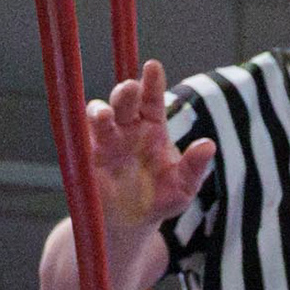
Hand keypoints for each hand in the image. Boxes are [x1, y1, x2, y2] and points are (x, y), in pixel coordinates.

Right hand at [83, 59, 216, 240]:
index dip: (152, 82)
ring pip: (99, 117)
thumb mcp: (184, 187)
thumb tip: (209, 145)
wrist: (133, 223)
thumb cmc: (162, 199)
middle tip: (129, 88)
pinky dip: (82, 134)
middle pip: (124, 102)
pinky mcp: (88, 158)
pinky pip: (81, 141)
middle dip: (125, 92)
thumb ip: (195, 166)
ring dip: (99, 112)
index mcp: (153, 127)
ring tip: (103, 115)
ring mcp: (106, 141)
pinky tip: (84, 132)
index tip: (152, 66)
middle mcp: (127, 128)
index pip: (152, 99)